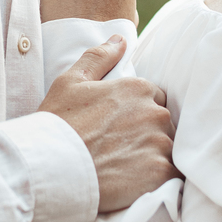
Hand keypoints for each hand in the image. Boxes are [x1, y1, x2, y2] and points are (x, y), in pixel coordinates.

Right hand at [40, 36, 177, 211]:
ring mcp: (159, 142)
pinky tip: (137, 181)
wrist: (50, 168)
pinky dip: (159, 177)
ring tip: (125, 167)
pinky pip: (172, 174)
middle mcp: (154, 112)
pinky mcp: (160, 172)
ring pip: (168, 148)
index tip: (120, 127)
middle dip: (147, 133)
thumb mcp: (70, 81)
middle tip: (121, 149)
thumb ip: (99, 57)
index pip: (153, 98)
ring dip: (153, 156)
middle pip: (163, 122)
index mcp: (138, 88)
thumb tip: (120, 40)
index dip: (137, 113)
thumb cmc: (57, 124)